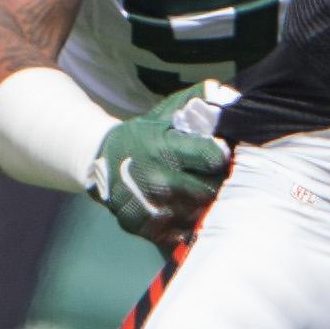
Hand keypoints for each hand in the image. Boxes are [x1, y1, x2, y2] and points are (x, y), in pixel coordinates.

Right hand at [85, 89, 230, 247]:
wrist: (100, 159)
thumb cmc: (145, 134)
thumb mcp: (168, 111)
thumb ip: (199, 99)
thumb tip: (229, 95)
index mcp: (166, 148)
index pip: (214, 159)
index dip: (222, 157)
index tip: (221, 156)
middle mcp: (157, 179)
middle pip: (210, 191)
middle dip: (216, 184)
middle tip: (213, 178)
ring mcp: (149, 206)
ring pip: (197, 214)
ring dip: (202, 205)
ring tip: (198, 193)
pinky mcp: (141, 226)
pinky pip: (179, 233)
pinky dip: (184, 224)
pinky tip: (182, 210)